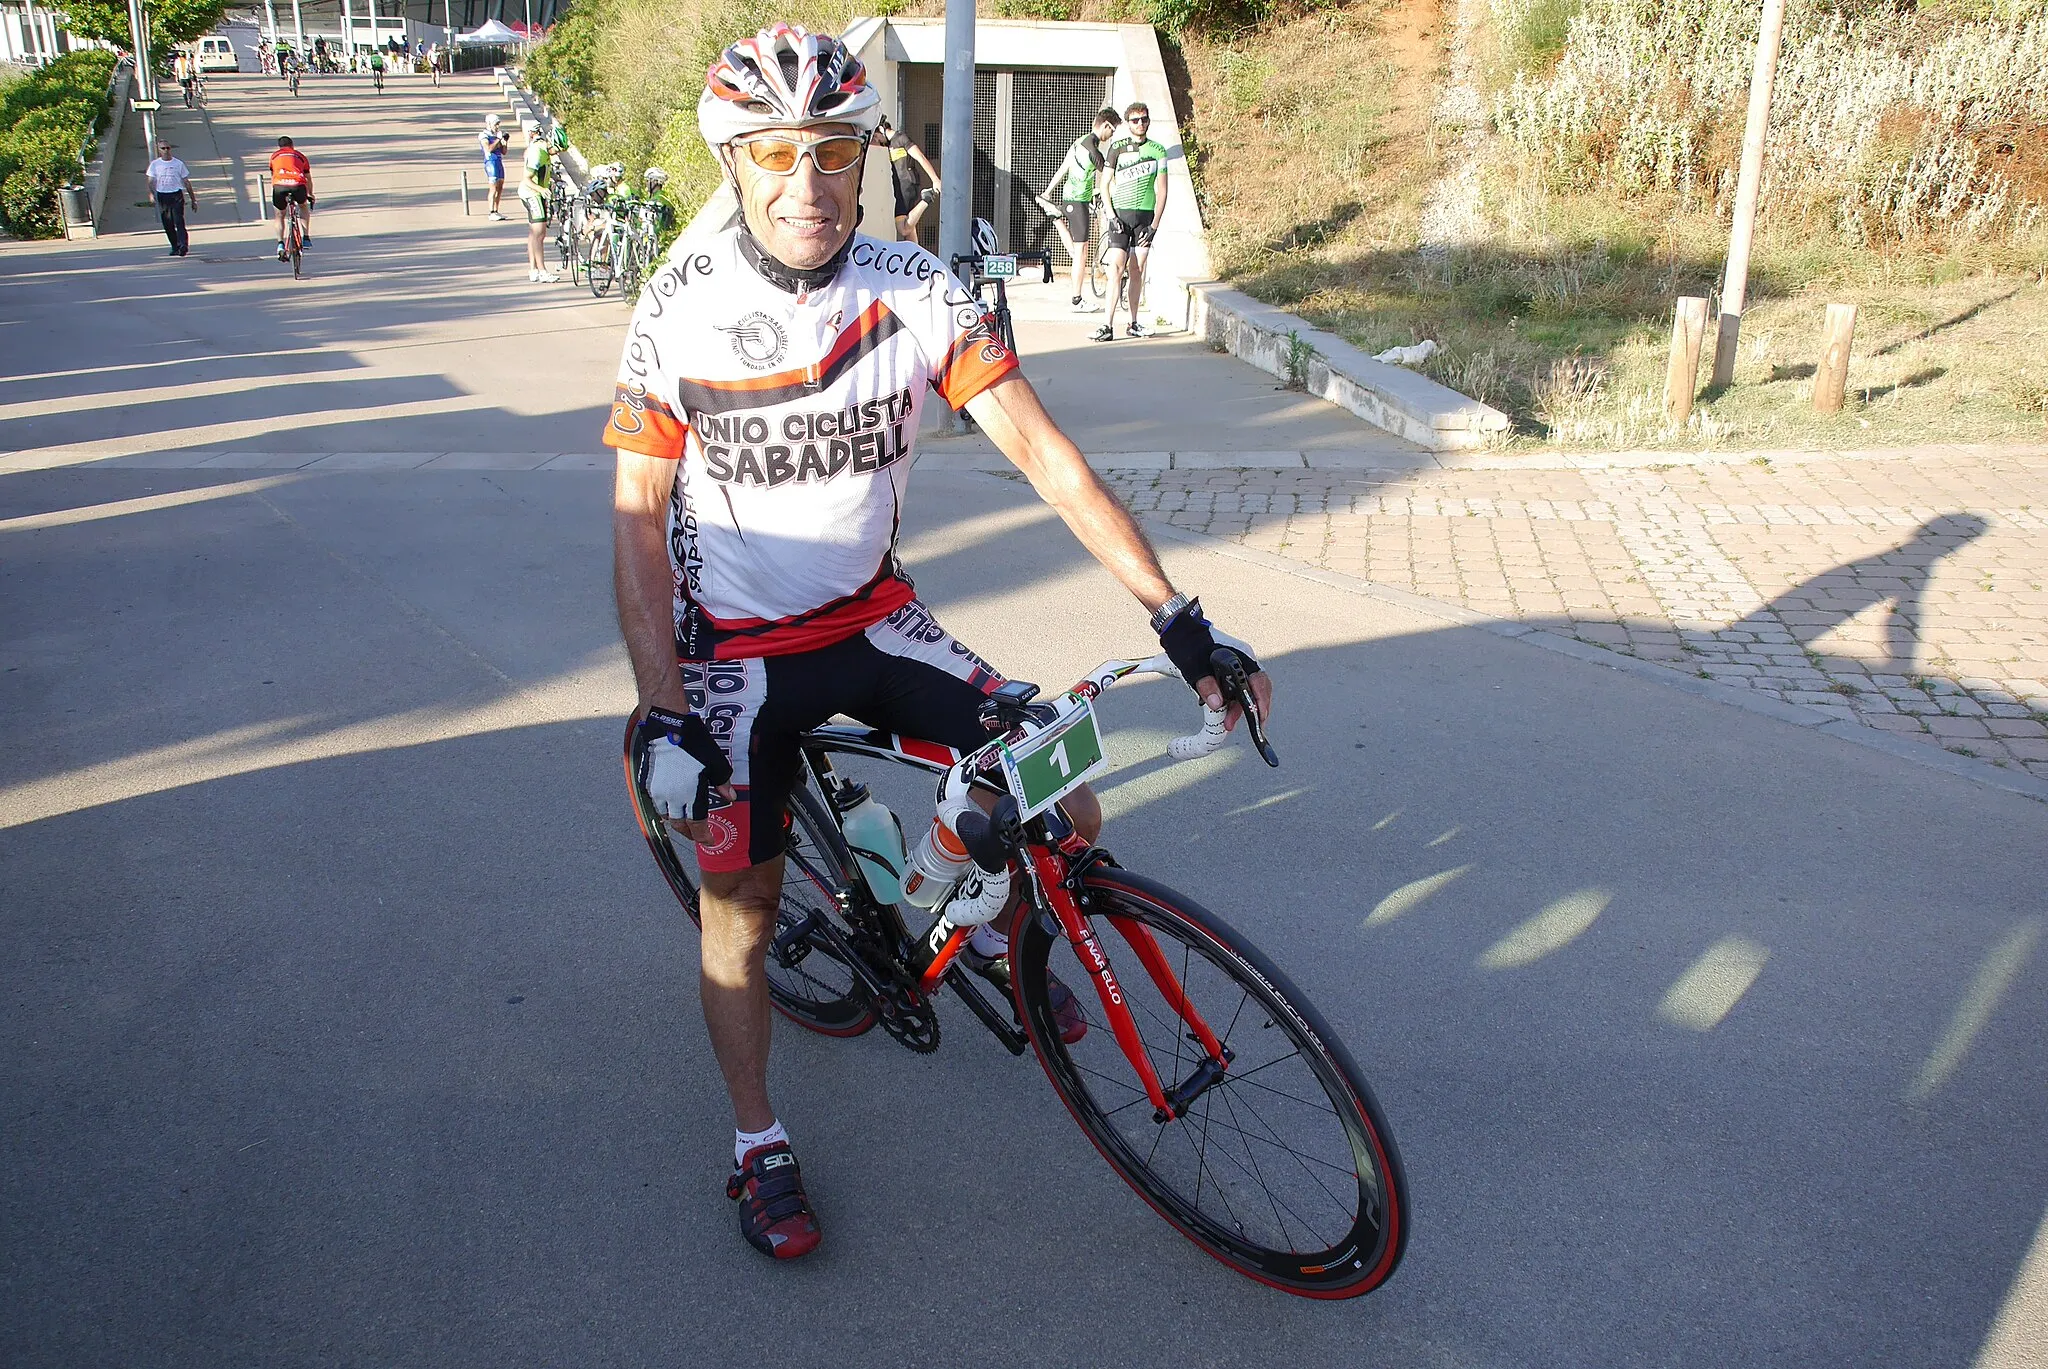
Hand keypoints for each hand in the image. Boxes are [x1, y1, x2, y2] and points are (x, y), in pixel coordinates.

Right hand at [637, 708, 736, 841]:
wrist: (669, 730)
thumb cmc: (694, 745)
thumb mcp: (716, 764)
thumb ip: (722, 784)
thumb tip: (730, 797)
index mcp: (691, 796)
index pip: (696, 826)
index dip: (703, 836)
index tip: (709, 841)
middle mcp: (673, 798)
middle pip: (679, 825)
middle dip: (689, 832)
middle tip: (696, 834)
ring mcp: (660, 791)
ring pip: (666, 815)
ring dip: (676, 821)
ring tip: (683, 820)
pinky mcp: (650, 783)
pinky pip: (657, 803)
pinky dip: (665, 808)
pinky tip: (672, 804)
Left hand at [1157, 600, 1273, 732]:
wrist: (1181, 630)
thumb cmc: (1189, 644)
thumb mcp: (1195, 668)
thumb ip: (1206, 686)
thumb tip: (1217, 704)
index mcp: (1242, 656)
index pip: (1259, 682)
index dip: (1261, 701)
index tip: (1259, 718)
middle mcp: (1245, 660)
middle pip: (1258, 687)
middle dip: (1255, 708)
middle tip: (1253, 726)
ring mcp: (1239, 663)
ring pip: (1249, 688)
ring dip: (1242, 706)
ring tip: (1230, 722)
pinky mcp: (1231, 667)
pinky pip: (1240, 686)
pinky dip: (1236, 700)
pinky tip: (1228, 710)